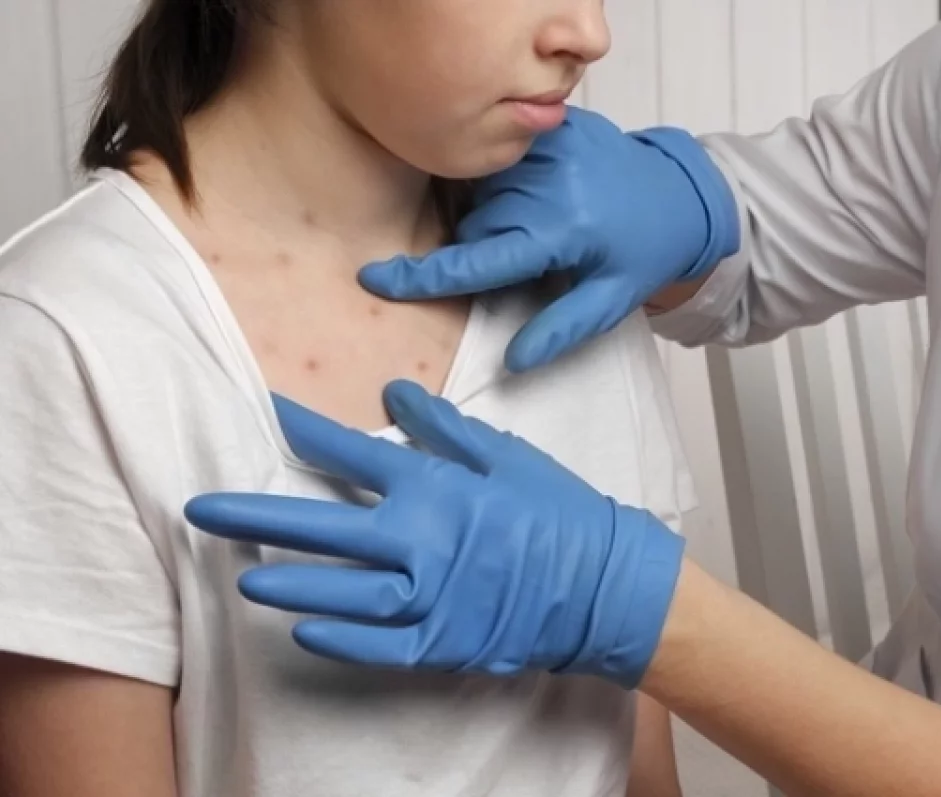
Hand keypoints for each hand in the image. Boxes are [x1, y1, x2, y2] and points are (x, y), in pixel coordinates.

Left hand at [184, 381, 684, 687]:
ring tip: (244, 577)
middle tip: (201, 509)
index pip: (352, 454)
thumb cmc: (559, 512)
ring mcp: (429, 598)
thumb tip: (392, 389)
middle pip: (322, 527)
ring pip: (340, 593)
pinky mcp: (441, 642)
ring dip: (290, 583)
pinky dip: (339, 640)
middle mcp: (421, 542)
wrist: (606, 584)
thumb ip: (443, 426)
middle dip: (256, 515)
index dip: (305, 430)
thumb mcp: (506, 455)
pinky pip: (377, 646)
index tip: (266, 411)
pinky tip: (302, 632)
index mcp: (436, 488)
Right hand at [358, 107, 739, 372]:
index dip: (423, 276)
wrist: (681, 194)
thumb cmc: (643, 253)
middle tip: (530, 257)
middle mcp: (550, 182)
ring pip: (482, 192)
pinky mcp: (552, 126)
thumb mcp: (611, 300)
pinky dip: (505, 184)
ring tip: (539, 224)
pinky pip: (500, 161)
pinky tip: (538, 194)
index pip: (478, 260)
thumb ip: (560, 330)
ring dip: (494, 215)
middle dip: (485, 249)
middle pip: (475, 226)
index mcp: (563, 231)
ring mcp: (549, 147)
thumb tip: (513, 362)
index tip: (375, 280)